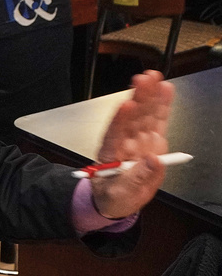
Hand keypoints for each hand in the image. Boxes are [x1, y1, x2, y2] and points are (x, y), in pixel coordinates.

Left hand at [90, 70, 174, 218]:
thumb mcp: (121, 193)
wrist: (119, 198)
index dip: (120, 121)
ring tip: (153, 77)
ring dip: (149, 95)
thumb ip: (136, 178)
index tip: (126, 107)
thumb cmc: (114, 195)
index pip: (114, 135)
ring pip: (144, 114)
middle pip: (131, 118)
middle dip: (137, 98)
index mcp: (110, 155)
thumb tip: (153, 161)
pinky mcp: (152, 140)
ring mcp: (138, 138)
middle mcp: (124, 142)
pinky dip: (162, 105)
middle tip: (143, 80)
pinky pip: (158, 120)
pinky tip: (165, 89)